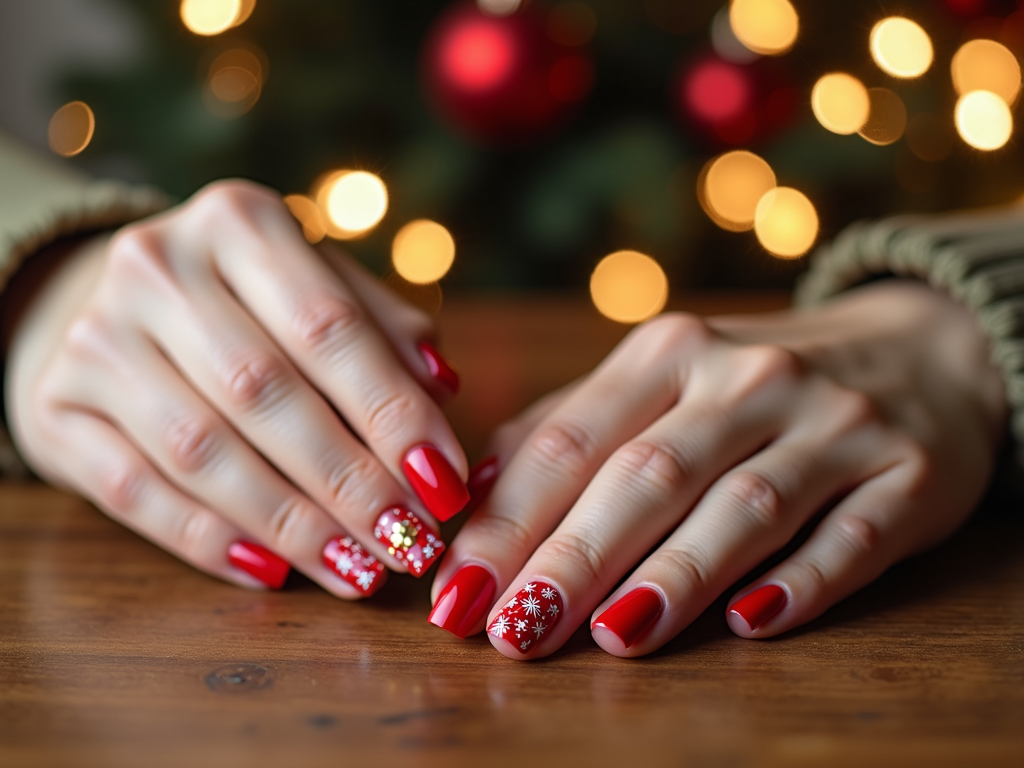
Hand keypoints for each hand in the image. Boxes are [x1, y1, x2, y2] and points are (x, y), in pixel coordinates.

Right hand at [5, 180, 468, 595]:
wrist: (99, 300)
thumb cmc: (242, 301)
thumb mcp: (314, 285)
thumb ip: (381, 328)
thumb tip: (442, 388)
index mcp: (238, 221)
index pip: (329, 326)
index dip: (393, 412)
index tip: (445, 482)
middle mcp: (156, 266)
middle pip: (265, 392)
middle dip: (350, 482)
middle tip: (410, 543)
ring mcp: (95, 338)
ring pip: (202, 451)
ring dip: (290, 524)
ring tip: (359, 570)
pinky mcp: (57, 409)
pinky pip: (137, 493)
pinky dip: (209, 540)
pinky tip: (273, 573)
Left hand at [429, 281, 1005, 656]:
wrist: (916, 352)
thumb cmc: (750, 386)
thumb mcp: (659, 380)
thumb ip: (569, 428)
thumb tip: (474, 498)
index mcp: (669, 351)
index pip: (572, 438)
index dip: (509, 519)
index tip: (456, 592)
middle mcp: (749, 377)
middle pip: (647, 473)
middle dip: (573, 557)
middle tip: (512, 630)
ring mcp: (836, 423)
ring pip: (744, 507)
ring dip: (675, 575)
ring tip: (612, 634)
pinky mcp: (908, 476)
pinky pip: (851, 540)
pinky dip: (801, 584)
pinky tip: (749, 625)